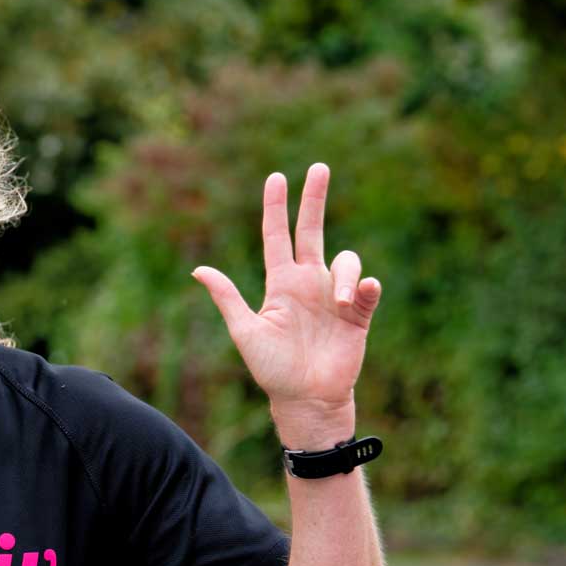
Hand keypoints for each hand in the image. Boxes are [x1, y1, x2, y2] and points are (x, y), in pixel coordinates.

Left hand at [191, 164, 380, 439]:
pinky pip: (367, 289)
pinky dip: (364, 286)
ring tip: (338, 303)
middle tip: (318, 167)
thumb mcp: (246, 331)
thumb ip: (227, 298)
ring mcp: (334, 295)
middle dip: (315, 198)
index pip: (278, 236)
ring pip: (344, 260)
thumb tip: (198, 269)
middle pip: (312, 230)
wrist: (304, 398)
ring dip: (343, 275)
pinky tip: (358, 294)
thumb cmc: (272, 368)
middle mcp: (308, 282)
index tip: (276, 176)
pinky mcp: (358, 314)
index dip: (277, 208)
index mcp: (281, 283)